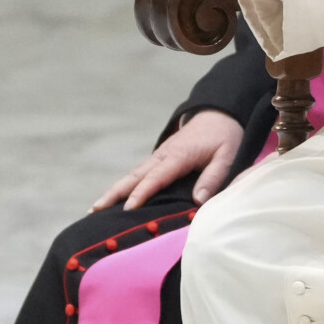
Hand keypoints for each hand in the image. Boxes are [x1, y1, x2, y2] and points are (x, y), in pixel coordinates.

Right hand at [95, 109, 245, 210]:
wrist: (218, 114)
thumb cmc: (225, 136)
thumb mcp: (228, 156)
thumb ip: (213, 177)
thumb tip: (198, 200)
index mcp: (178, 156)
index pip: (156, 177)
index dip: (141, 194)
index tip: (128, 209)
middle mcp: (163, 156)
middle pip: (134, 176)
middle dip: (114, 193)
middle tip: (94, 210)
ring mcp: (159, 157)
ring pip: (132, 175)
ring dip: (113, 191)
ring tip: (95, 208)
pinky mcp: (159, 159)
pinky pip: (138, 174)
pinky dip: (124, 186)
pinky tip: (115, 199)